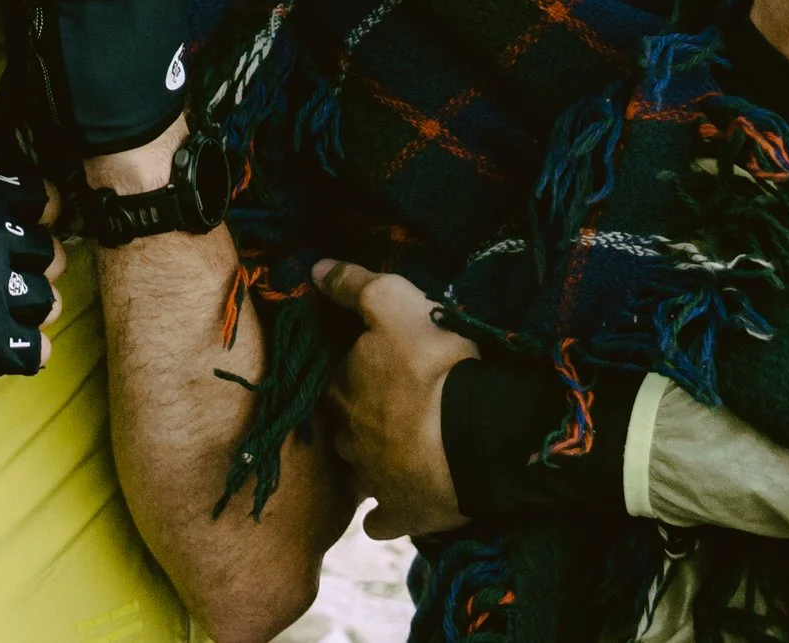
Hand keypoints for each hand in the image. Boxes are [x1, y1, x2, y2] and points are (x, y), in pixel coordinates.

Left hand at [316, 260, 475, 541]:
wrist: (474, 436)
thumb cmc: (434, 364)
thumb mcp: (394, 301)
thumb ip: (352, 283)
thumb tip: (314, 269)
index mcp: (341, 391)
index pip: (338, 378)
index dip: (357, 372)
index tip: (379, 368)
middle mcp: (348, 440)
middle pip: (348, 427)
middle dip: (362, 420)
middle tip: (392, 410)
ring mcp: (374, 482)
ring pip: (362, 471)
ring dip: (373, 463)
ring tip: (397, 453)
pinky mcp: (404, 514)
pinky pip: (385, 520)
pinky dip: (386, 516)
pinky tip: (391, 511)